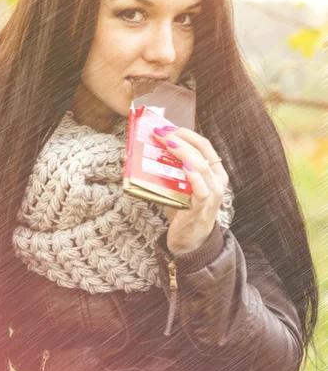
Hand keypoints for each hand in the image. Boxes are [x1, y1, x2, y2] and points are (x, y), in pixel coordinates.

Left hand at [152, 126, 228, 254]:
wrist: (190, 243)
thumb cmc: (184, 212)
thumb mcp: (182, 187)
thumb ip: (174, 171)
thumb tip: (152, 151)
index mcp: (214, 173)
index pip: (204, 145)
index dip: (186, 133)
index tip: (168, 128)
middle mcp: (217, 181)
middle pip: (202, 149)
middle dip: (180, 137)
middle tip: (161, 132)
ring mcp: (212, 193)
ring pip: (201, 164)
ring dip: (181, 150)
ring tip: (166, 142)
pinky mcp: (202, 205)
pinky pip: (199, 185)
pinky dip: (191, 173)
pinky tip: (182, 164)